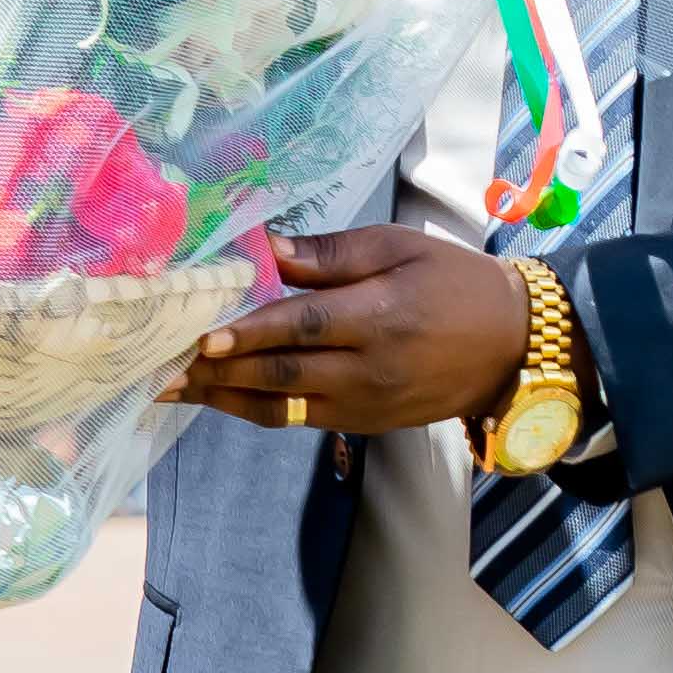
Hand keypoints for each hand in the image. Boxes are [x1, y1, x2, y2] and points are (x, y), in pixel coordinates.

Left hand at [174, 224, 532, 437]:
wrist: (510, 348)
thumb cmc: (452, 282)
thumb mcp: (398, 248)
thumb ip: (330, 255)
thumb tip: (266, 249)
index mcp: (378, 316)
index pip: (301, 327)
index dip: (249, 335)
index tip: (203, 337)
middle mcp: (367, 370)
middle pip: (280, 375)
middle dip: (217, 373)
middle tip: (162, 366)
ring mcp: (363, 404)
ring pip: (280, 407)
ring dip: (223, 399)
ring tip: (171, 389)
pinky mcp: (362, 424)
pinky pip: (297, 419)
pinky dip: (253, 409)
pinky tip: (218, 396)